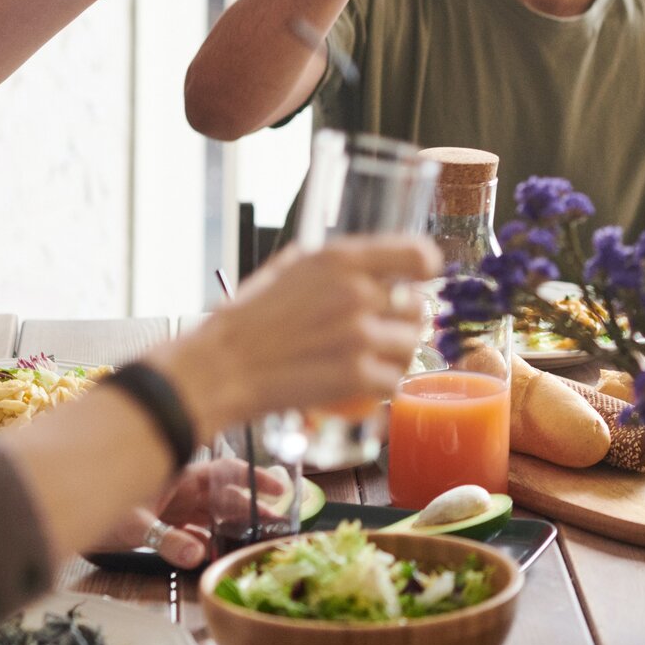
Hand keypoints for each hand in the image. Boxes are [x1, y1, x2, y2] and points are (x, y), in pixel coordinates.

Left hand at [104, 456, 294, 567]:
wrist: (67, 512)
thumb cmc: (98, 505)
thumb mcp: (134, 525)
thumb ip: (166, 540)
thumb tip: (197, 556)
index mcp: (180, 474)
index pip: (226, 472)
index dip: (254, 479)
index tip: (278, 490)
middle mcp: (181, 489)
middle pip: (225, 496)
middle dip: (251, 508)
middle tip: (276, 522)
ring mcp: (173, 507)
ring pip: (212, 515)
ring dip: (231, 526)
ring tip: (252, 540)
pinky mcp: (163, 525)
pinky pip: (193, 531)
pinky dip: (204, 542)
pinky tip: (211, 554)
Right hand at [154, 234, 438, 436]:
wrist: (219, 368)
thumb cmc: (247, 320)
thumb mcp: (290, 268)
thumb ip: (337, 264)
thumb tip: (376, 262)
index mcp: (342, 259)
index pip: (419, 254)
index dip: (425, 271)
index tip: (417, 283)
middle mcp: (357, 292)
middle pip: (417, 309)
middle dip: (403, 324)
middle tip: (379, 336)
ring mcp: (359, 335)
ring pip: (409, 348)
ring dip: (393, 359)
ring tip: (365, 363)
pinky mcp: (356, 375)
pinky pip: (393, 383)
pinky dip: (380, 390)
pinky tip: (356, 387)